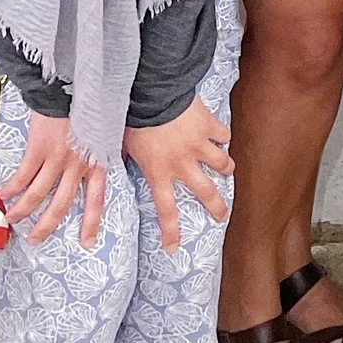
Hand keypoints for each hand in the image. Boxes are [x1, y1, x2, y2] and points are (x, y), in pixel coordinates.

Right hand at [2, 113, 108, 246]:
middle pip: (61, 205)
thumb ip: (98, 151)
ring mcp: (58, 158)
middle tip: (35, 239)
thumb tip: (98, 164)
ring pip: (37, 195)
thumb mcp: (104, 131)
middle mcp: (78, 164)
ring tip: (11, 219)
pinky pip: (22, 176)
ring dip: (22, 210)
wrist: (72, 83)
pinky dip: (12, 188)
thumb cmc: (89, 104)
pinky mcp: (39, 148)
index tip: (86, 242)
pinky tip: (4, 194)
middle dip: (46, 225)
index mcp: (97, 161)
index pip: (96, 199)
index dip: (90, 222)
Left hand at [122, 100, 232, 252]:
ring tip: (228, 171)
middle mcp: (182, 165)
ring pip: (221, 164)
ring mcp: (199, 146)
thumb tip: (114, 165)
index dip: (171, 232)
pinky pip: (223, 135)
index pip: (165, 211)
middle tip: (222, 216)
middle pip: (205, 193)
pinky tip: (222, 138)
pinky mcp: (208, 127)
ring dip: (226, 169)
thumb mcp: (122, 145)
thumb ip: (124, 159)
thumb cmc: (133, 119)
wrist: (153, 94)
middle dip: (217, 207)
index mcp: (158, 173)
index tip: (174, 248)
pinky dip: (223, 138)